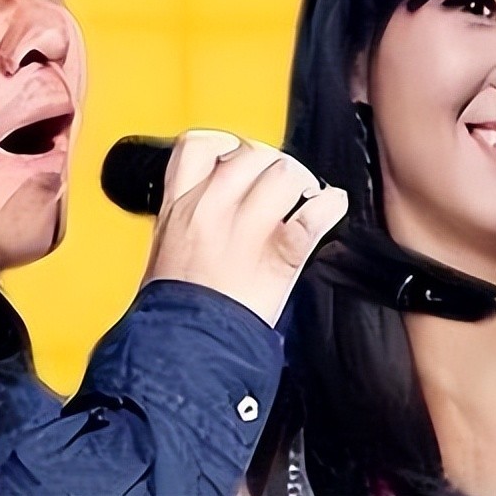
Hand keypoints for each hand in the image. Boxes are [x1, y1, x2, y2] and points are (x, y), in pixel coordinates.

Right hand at [142, 130, 347, 325]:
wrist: (186, 350)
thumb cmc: (174, 316)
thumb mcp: (165, 253)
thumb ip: (188, 223)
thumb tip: (212, 212)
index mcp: (177, 208)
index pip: (198, 146)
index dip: (225, 145)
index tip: (236, 157)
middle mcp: (210, 208)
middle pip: (249, 152)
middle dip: (269, 162)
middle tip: (278, 181)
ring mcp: (246, 228)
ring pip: (283, 171)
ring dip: (300, 180)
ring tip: (303, 195)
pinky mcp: (280, 251)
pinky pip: (316, 211)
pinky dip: (330, 204)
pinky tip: (330, 206)